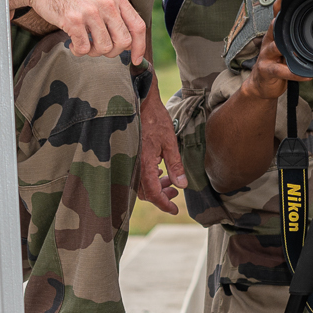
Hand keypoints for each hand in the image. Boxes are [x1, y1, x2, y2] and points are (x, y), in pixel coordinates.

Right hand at [9, 0, 146, 57]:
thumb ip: (116, 13)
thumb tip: (130, 43)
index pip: (138, 26)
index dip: (140, 46)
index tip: (136, 59)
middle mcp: (107, 3)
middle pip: (124, 42)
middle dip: (113, 52)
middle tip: (99, 49)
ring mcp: (90, 11)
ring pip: (104, 48)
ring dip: (94, 52)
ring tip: (84, 44)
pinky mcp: (73, 20)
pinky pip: (84, 49)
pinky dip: (79, 51)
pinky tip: (73, 44)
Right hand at [135, 86, 187, 213]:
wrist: (140, 102)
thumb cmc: (155, 119)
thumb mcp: (170, 142)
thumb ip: (175, 165)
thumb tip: (182, 185)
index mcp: (144, 164)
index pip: (153, 194)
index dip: (164, 205)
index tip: (175, 210)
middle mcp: (134, 166)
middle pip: (146, 193)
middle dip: (161, 196)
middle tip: (175, 193)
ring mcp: (131, 161)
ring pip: (141, 185)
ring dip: (156, 187)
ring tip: (170, 182)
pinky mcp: (131, 156)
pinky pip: (137, 176)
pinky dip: (150, 178)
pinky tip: (160, 171)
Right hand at [238, 9, 309, 103]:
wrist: (261, 84)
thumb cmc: (276, 63)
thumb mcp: (285, 47)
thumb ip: (295, 36)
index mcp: (275, 33)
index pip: (277, 13)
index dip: (282, 1)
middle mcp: (269, 41)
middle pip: (274, 26)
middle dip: (280, 19)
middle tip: (289, 13)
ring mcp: (266, 55)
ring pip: (275, 47)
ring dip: (283, 46)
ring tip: (293, 47)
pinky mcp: (267, 70)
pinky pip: (282, 71)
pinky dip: (294, 73)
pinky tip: (306, 76)